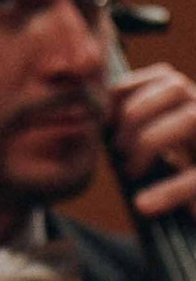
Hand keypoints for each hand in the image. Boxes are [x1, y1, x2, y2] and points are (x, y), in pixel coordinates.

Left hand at [108, 61, 195, 219]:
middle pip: (176, 87)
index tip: (104, 119)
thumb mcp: (153, 148)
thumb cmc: (171, 178)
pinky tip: (143, 204)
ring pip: (189, 118)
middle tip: (117, 148)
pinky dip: (168, 191)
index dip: (128, 90)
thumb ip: (132, 128)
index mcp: (191, 103)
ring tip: (130, 171)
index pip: (163, 75)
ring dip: (149, 141)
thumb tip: (95, 115)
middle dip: (136, 113)